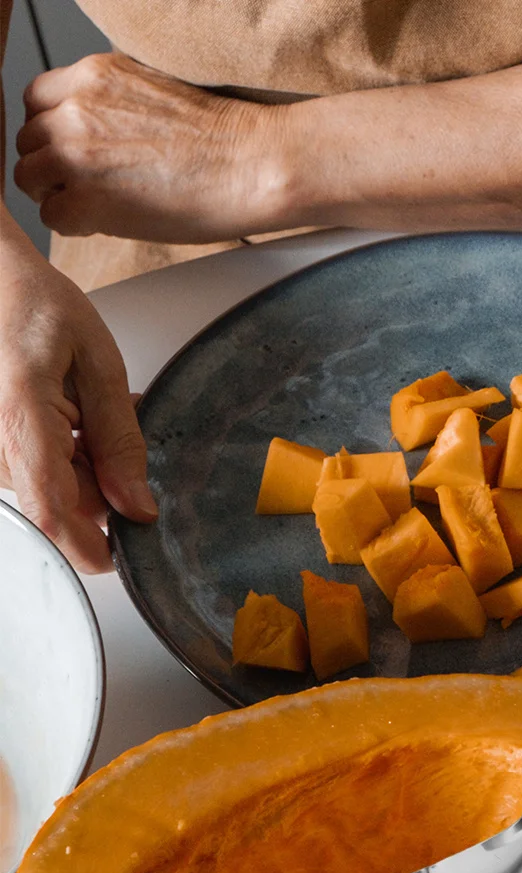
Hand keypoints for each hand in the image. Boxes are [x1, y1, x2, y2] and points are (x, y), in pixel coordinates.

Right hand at [0, 224, 154, 570]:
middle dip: (106, 491)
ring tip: (96, 415)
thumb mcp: (99, 363)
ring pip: (57, 492)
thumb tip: (137, 507)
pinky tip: (81, 420)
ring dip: (91, 470)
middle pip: (62, 506)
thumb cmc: (36, 305)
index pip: (53, 511)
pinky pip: (44, 474)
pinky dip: (74, 458)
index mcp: (19, 416)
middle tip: (120, 436)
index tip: (130, 554)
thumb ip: (120, 438)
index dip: (93, 547)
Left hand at [14, 52, 283, 242]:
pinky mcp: (89, 198)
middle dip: (53, 166)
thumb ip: (113, 105)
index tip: (72, 152)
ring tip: (97, 208)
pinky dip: (75, 226)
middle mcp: (77, 108)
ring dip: (57, 196)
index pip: (37, 101)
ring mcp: (78, 152)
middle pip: (30, 141)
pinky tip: (107, 225)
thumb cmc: (225, 140)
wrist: (253, 165)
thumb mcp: (154, 93)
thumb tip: (100, 135)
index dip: (52, 132)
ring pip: (31, 178)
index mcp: (93, 76)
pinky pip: (53, 217)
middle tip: (86, 187)